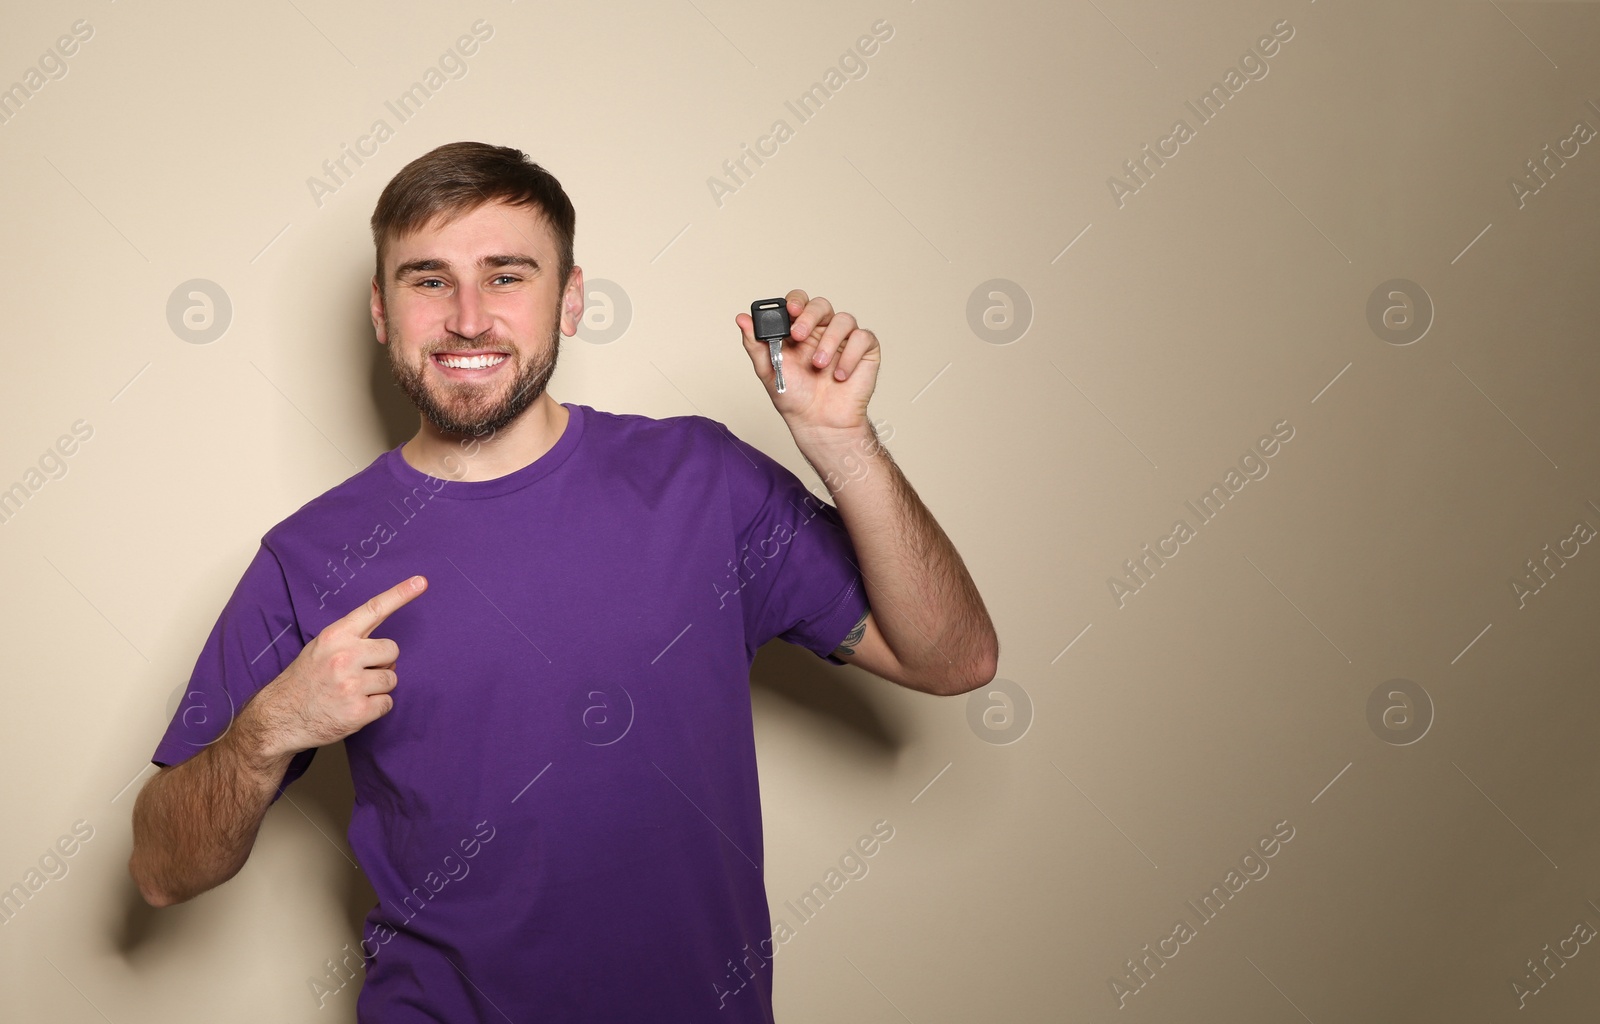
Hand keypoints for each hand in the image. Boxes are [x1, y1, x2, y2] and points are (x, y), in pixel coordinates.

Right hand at [248, 575, 427, 757]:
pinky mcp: (358, 711)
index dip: (400, 594)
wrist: (279, 718)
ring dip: (378, 687)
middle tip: (359, 673)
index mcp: (335, 636)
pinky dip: (376, 707)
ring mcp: (351, 685)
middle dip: (382, 662)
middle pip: (392, 650)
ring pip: (392, 678)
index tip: (421, 582)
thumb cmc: (305, 680)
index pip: (374, 609)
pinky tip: (354, 708)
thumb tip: (389, 652)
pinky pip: (387, 703)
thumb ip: (353, 641)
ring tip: (352, 691)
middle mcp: (344, 657)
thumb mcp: (321, 648)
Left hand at [736, 290, 879, 441]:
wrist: (819, 424)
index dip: (795, 301)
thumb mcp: (769, 370)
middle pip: (821, 305)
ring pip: (844, 319)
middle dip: (809, 317)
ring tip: (818, 366)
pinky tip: (840, 375)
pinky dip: (850, 355)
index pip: (798, 303)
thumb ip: (756, 344)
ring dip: (829, 341)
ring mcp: (845, 340)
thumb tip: (741, 318)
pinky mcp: (865, 351)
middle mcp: (822, 331)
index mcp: (799, 331)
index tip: (789, 310)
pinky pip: (863, 337)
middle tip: (798, 336)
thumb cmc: (795, 398)